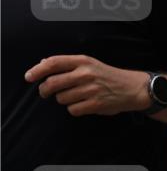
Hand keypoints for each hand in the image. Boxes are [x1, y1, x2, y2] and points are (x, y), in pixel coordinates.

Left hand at [26, 55, 148, 116]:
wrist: (133, 88)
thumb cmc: (108, 76)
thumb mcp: (90, 64)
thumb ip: (67, 64)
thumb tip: (43, 63)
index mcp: (83, 61)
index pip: (53, 63)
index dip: (37, 70)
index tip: (28, 77)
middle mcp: (86, 74)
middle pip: (53, 83)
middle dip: (45, 90)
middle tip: (45, 93)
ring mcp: (91, 89)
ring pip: (62, 98)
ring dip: (63, 100)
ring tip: (74, 98)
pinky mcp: (96, 104)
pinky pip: (73, 110)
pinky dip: (74, 109)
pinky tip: (83, 105)